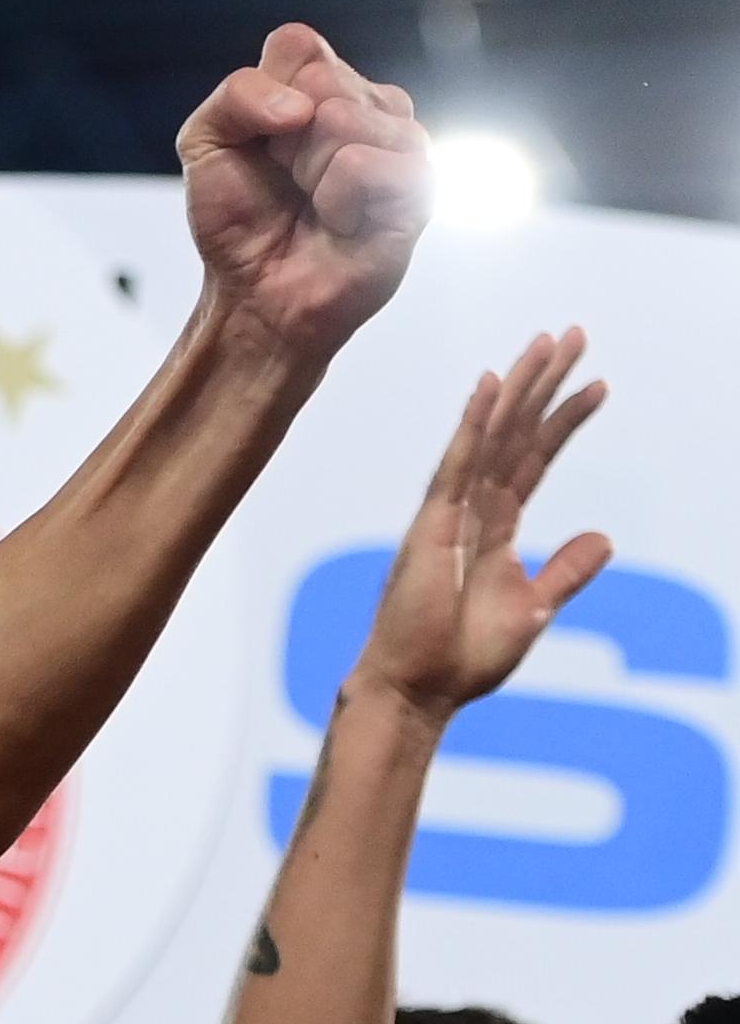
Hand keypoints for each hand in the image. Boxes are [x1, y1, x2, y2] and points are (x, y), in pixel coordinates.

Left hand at [177, 24, 431, 359]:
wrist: (255, 293)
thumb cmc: (240, 219)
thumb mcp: (205, 142)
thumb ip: (237, 95)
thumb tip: (302, 106)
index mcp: (327, 85)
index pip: (298, 44)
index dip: (261, 98)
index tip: (259, 144)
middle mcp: (373, 106)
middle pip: (321, 80)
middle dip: (283, 140)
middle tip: (287, 180)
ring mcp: (403, 144)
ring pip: (342, 118)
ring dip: (307, 171)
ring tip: (315, 203)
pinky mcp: (419, 189)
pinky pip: (365, 163)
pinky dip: (335, 199)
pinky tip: (341, 222)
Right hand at [353, 327, 611, 717]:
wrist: (418, 689)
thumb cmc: (461, 657)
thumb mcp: (532, 610)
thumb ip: (565, 572)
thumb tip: (604, 537)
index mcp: (494, 529)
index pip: (535, 460)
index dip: (566, 421)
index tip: (598, 383)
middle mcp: (471, 510)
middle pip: (516, 433)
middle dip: (545, 383)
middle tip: (574, 334)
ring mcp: (449, 513)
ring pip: (492, 437)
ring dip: (520, 388)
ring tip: (549, 343)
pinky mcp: (432, 525)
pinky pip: (458, 464)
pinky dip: (474, 423)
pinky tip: (492, 384)